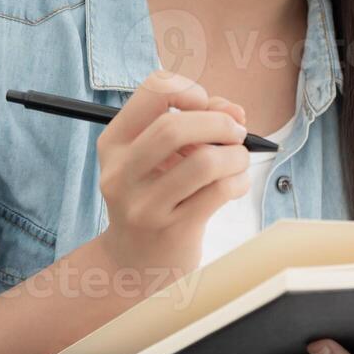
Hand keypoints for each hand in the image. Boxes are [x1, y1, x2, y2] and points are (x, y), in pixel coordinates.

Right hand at [95, 69, 249, 281]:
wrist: (136, 262)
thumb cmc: (157, 197)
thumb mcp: (160, 158)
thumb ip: (197, 123)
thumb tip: (234, 112)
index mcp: (114, 143)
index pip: (152, 90)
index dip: (190, 91)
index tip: (206, 106)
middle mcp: (121, 172)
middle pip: (175, 126)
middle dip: (219, 123)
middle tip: (236, 134)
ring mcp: (144, 204)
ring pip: (204, 161)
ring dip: (236, 155)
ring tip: (238, 162)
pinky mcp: (172, 229)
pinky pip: (219, 191)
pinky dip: (239, 181)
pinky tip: (236, 184)